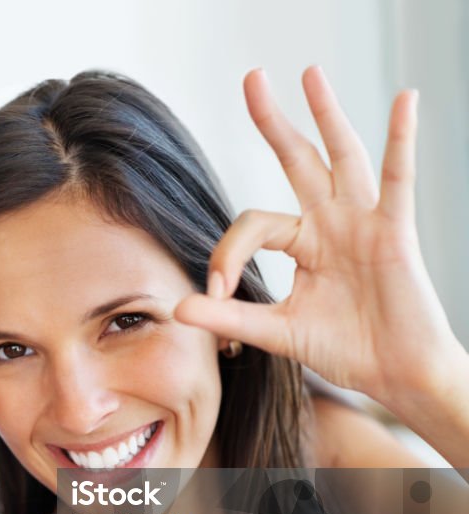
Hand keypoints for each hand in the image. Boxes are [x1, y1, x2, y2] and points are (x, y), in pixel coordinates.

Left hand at [175, 66, 463, 413]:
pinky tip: (404, 101)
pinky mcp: (394, 232)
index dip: (227, 254)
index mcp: (302, 244)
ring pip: (341, 158)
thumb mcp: (276, 333)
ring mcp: (362, 223)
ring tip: (309, 72)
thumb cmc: (345, 349)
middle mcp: (330, 223)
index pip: (252, 226)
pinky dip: (401, 139)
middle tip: (251, 79)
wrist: (395, 375)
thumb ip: (229, 318)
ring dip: (325, 115)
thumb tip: (177, 308)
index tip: (216, 294)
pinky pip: (398, 179)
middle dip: (274, 123)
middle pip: (297, 161)